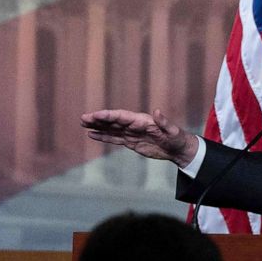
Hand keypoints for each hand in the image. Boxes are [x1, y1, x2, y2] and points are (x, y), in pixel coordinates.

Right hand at [80, 109, 198, 167]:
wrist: (178, 149)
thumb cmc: (177, 138)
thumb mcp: (173, 131)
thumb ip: (164, 122)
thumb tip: (157, 111)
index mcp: (142, 120)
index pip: (122, 117)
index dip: (109, 116)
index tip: (96, 115)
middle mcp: (134, 125)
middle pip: (113, 121)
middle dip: (98, 119)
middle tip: (83, 118)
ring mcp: (131, 133)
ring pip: (111, 129)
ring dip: (97, 126)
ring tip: (83, 123)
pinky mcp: (131, 142)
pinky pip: (114, 139)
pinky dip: (103, 137)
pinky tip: (91, 134)